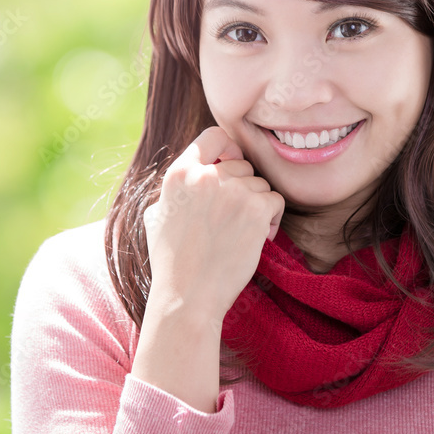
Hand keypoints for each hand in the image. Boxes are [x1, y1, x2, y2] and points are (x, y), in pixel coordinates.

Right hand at [143, 126, 284, 320]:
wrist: (188, 298)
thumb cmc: (171, 262)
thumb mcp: (157, 214)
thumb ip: (176, 189)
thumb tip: (193, 172)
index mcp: (179, 174)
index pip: (214, 136)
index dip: (227, 149)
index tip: (230, 165)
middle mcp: (206, 176)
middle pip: (242, 165)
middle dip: (243, 188)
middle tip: (234, 217)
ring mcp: (233, 192)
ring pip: (260, 184)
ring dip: (257, 205)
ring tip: (242, 232)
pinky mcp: (256, 210)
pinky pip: (275, 200)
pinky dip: (271, 219)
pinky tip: (258, 238)